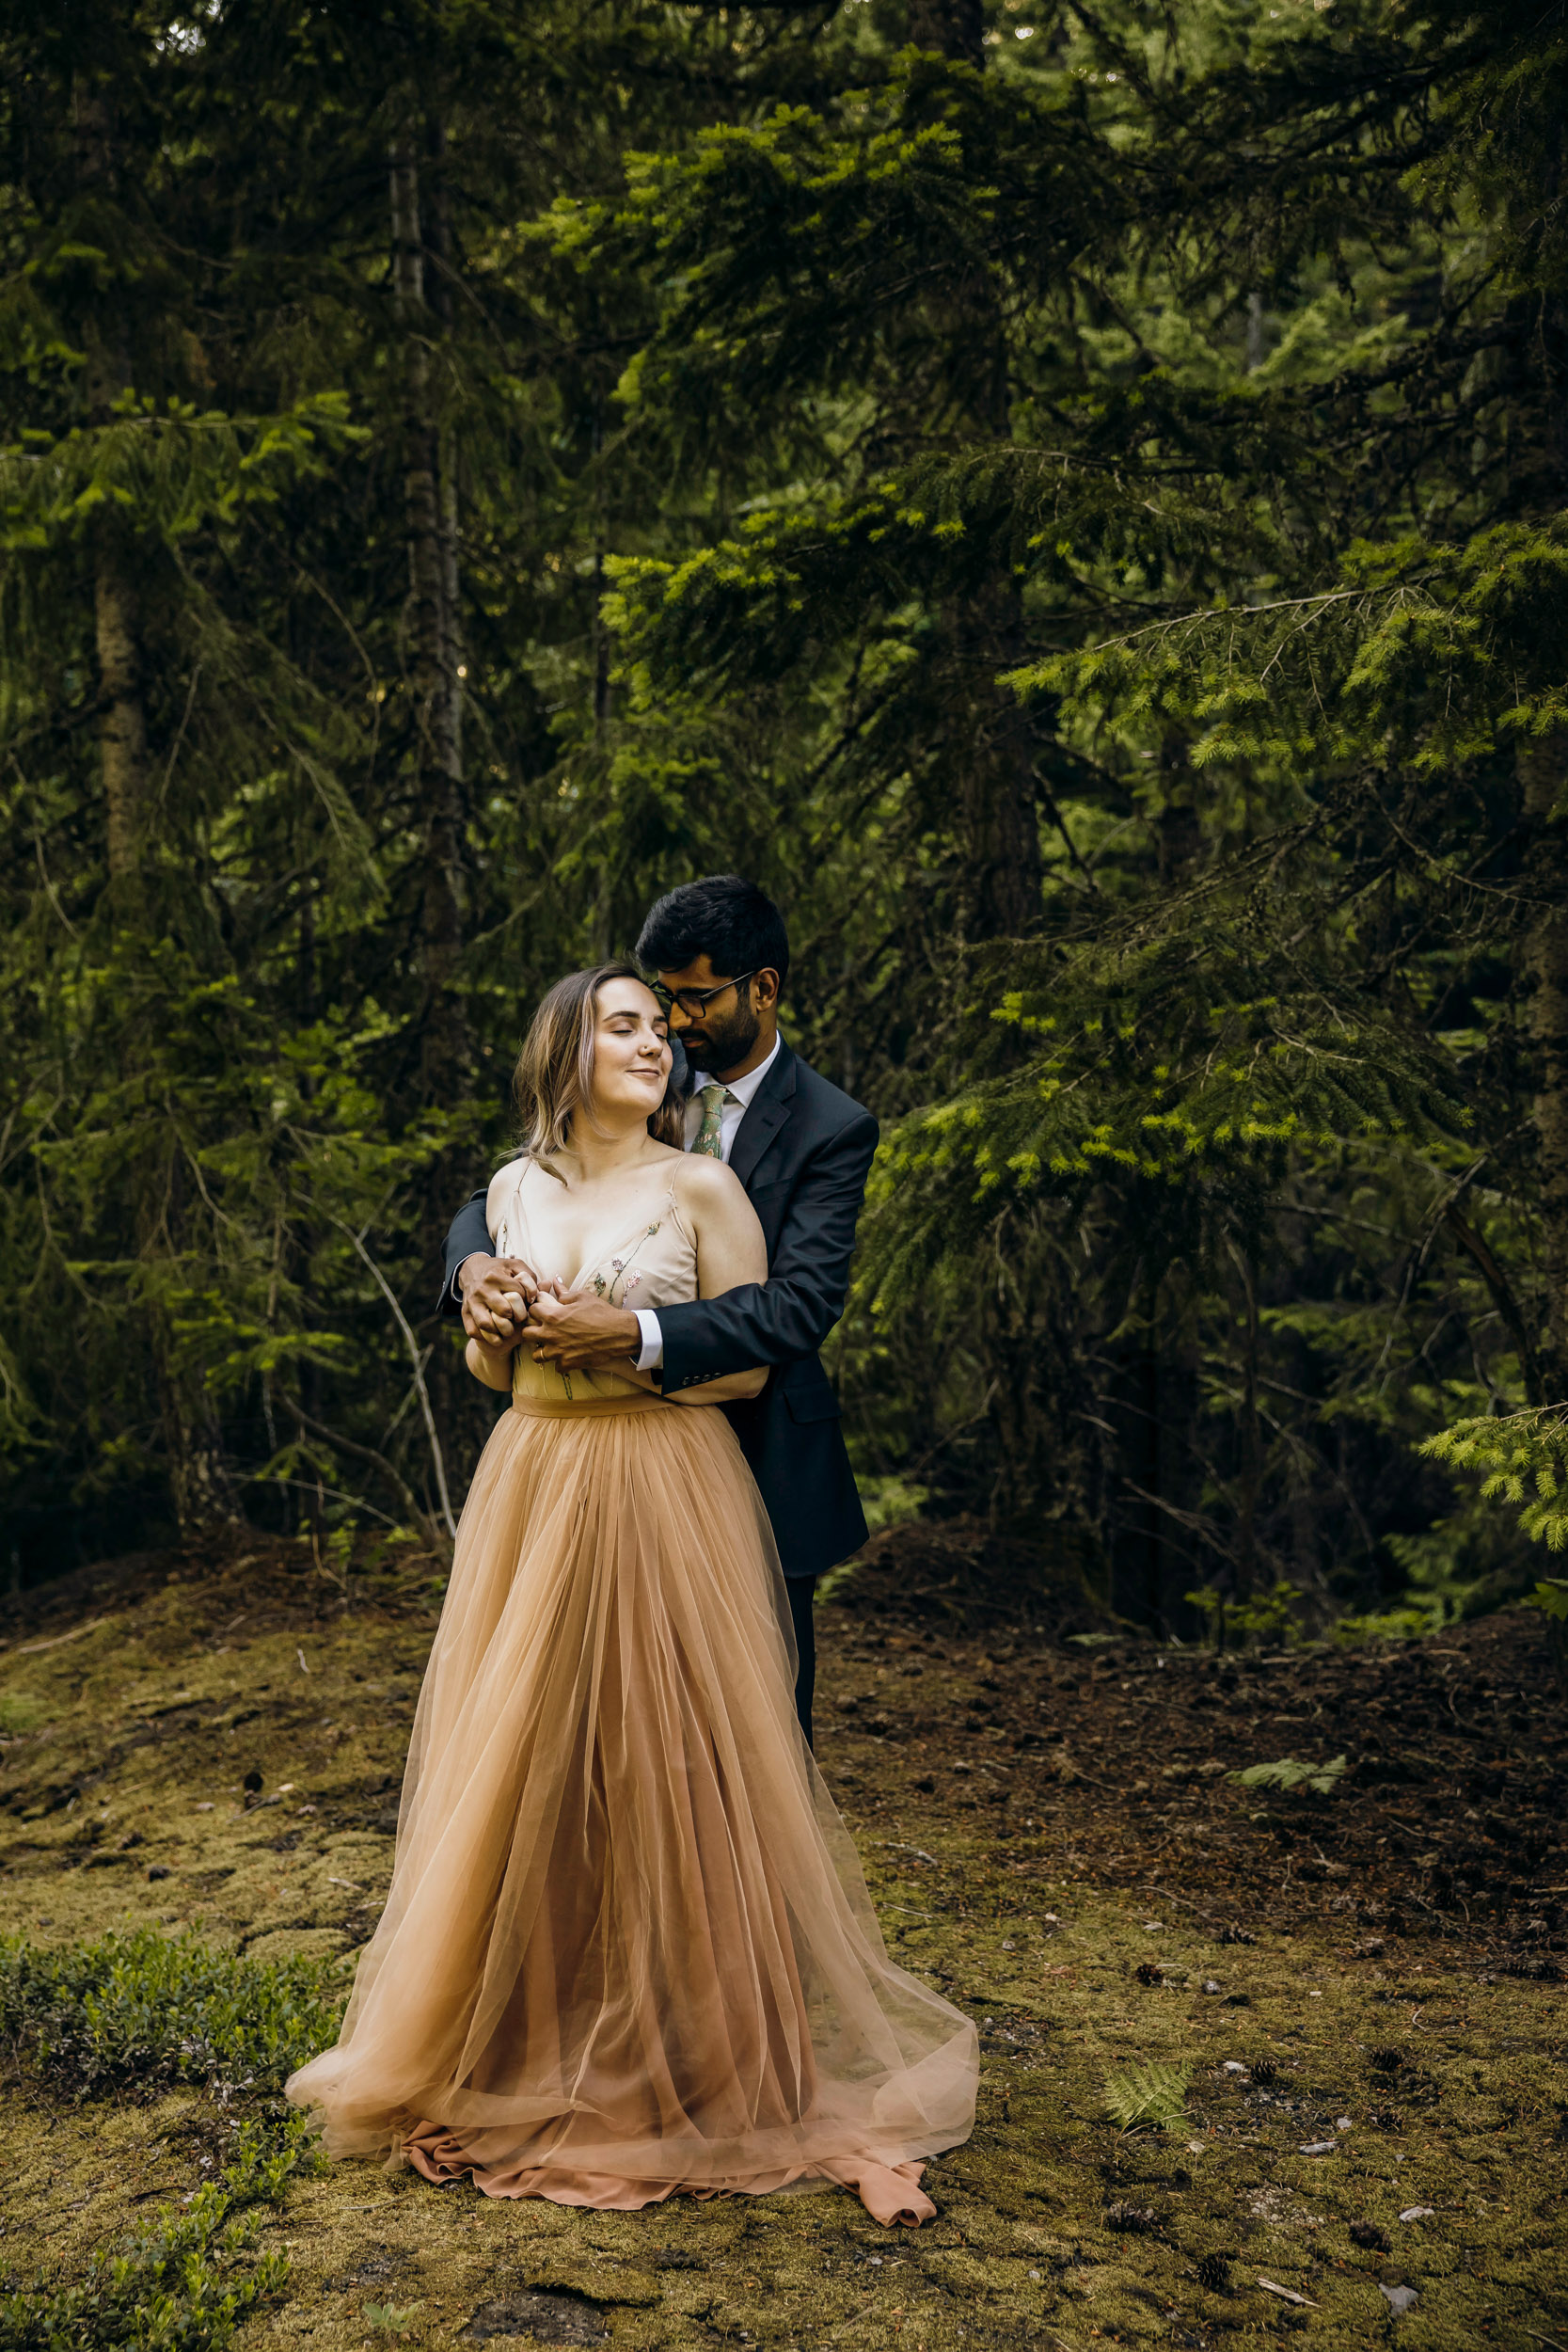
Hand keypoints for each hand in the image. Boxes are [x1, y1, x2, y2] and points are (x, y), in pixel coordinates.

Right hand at [459, 1253, 540, 1347]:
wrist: (471, 1270)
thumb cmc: (499, 1269)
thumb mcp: (514, 1266)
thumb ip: (529, 1277)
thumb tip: (535, 1296)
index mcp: (495, 1277)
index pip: (518, 1294)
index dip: (527, 1299)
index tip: (527, 1301)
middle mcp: (482, 1290)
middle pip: (504, 1311)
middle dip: (516, 1317)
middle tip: (519, 1317)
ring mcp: (472, 1303)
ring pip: (486, 1324)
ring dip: (500, 1330)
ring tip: (508, 1330)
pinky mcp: (465, 1313)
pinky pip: (474, 1331)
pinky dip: (485, 1337)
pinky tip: (495, 1335)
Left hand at [519, 1288, 640, 1371]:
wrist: (619, 1333)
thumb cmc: (601, 1312)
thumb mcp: (582, 1296)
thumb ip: (564, 1291)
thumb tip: (555, 1281)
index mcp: (552, 1316)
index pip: (531, 1311)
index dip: (536, 1310)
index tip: (542, 1312)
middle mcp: (551, 1334)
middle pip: (526, 1334)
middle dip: (532, 1330)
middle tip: (542, 1329)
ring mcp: (558, 1352)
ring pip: (536, 1356)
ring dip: (542, 1350)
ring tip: (552, 1346)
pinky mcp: (568, 1364)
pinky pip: (556, 1367)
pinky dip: (560, 1362)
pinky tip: (567, 1356)